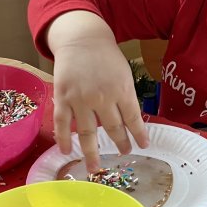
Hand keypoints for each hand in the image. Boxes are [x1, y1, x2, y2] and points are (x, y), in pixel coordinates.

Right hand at [48, 11, 148, 171]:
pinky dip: (64, 139)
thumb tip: (131, 122)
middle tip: (124, 154)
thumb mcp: (124, 74)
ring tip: (95, 167)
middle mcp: (102, 97)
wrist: (82, 38)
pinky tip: (67, 151)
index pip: (133, 119)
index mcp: (122, 90)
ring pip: (87, 132)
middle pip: (112, 128)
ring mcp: (81, 99)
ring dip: (91, 152)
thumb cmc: (106, 56)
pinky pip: (63, 123)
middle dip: (120, 144)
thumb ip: (126, 97)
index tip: (144, 146)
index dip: (139, 135)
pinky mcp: (63, 98)